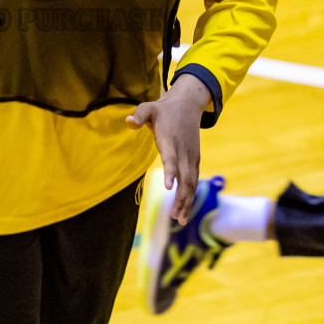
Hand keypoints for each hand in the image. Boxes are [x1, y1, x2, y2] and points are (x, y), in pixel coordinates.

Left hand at [126, 74, 210, 223]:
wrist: (188, 104)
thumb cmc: (164, 109)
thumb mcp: (149, 107)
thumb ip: (139, 114)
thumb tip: (128, 121)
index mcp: (170, 140)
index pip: (171, 159)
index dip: (171, 173)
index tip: (168, 188)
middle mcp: (183, 151)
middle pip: (185, 177)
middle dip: (182, 198)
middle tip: (175, 216)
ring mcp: (191, 156)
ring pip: (192, 182)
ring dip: (187, 201)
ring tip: (180, 219)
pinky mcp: (195, 159)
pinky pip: (194, 180)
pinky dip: (191, 195)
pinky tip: (184, 208)